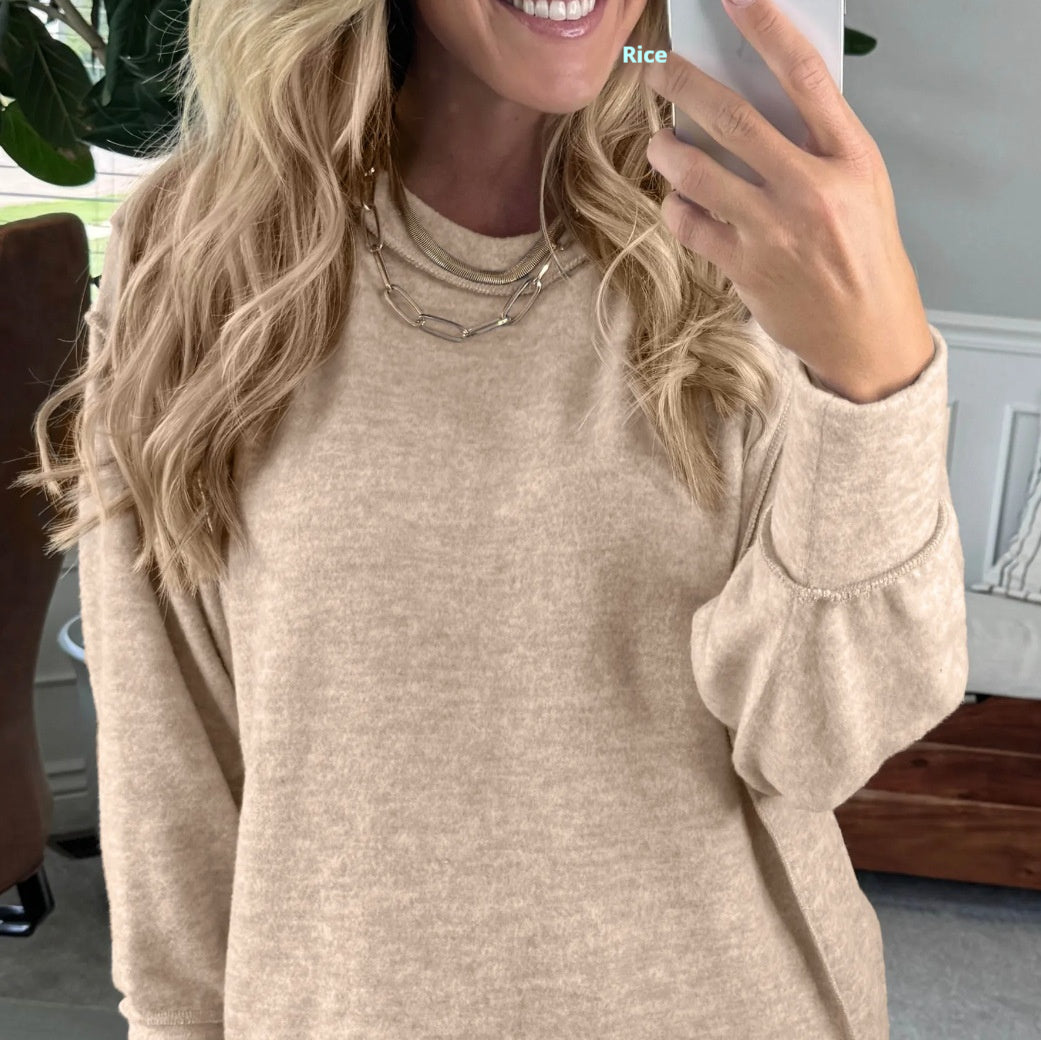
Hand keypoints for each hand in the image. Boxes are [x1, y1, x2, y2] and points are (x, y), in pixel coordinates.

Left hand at [643, 0, 934, 403]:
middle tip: (658, 71)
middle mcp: (812, 190)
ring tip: (658, 143)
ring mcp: (774, 231)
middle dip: (687, 88)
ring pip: (700, 175)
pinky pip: (691, 226)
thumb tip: (758, 106)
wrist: (866, 331)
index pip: (805, 77)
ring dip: (668, 153)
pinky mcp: (744, 268)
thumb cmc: (864, 255)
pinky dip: (677, 209)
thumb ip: (818, 147)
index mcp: (850, 159)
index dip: (767, 30)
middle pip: (736, 121)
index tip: (736, 0)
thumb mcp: (862, 188)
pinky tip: (679, 203)